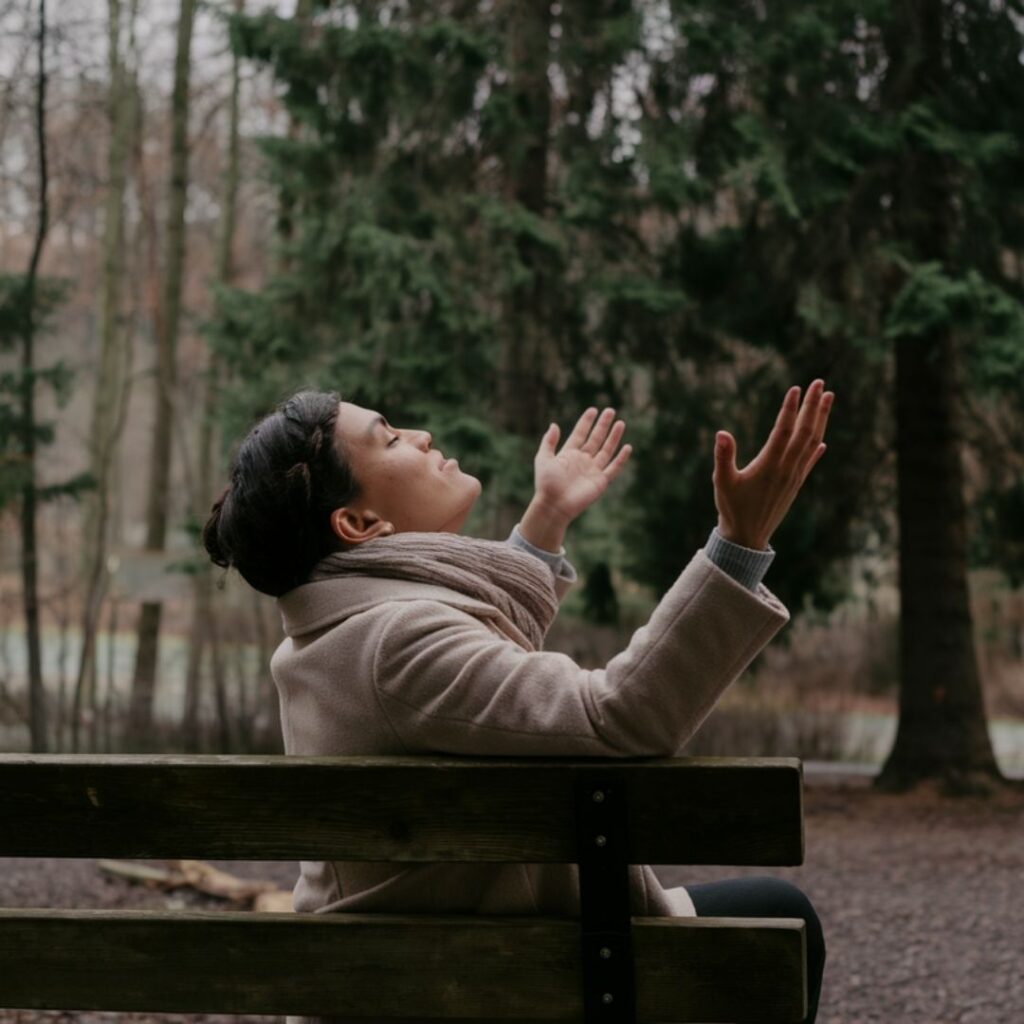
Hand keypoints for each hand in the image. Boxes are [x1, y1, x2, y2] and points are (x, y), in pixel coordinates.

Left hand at [532, 407, 632, 523]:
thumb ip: (549, 442)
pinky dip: (621, 458)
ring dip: (613, 437)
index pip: (580, 433)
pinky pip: (613, 468)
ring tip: (620, 423)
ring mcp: (593, 470)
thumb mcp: (543, 459)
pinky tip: (627, 447)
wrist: (553, 505)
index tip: (593, 410)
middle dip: (603, 425)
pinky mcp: (600, 482)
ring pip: (606, 450)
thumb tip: (554, 424)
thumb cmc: (546, 484)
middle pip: (595, 439)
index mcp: (569, 454)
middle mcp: (582, 460)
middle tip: (610, 410)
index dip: (586, 422)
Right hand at [713, 379, 833, 549]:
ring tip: (828, 398)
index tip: (796, 388)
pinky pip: (809, 462)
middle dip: (813, 406)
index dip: (790, 409)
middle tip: (819, 383)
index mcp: (769, 465)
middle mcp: (786, 469)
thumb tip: (722, 433)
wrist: (747, 538)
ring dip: (821, 419)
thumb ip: (723, 457)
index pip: (783, 431)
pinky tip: (822, 441)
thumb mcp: (721, 482)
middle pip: (804, 432)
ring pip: (812, 443)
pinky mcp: (794, 485)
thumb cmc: (732, 508)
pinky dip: (817, 449)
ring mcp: (793, 477)